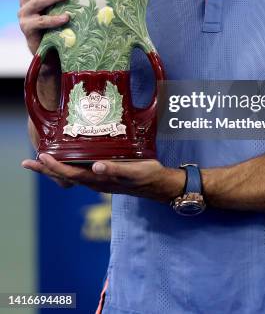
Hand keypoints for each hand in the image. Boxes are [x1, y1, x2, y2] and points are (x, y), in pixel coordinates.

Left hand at [21, 154, 184, 202]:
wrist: (159, 185)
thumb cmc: (148, 176)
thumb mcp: (134, 171)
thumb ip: (115, 170)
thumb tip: (96, 167)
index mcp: (100, 179)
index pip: (71, 173)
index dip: (54, 166)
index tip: (41, 157)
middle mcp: (95, 181)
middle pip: (65, 176)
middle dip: (46, 170)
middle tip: (27, 162)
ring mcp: (98, 181)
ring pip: (70, 176)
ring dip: (54, 169)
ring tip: (40, 161)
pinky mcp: (104, 177)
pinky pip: (80, 173)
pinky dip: (68, 167)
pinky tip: (66, 160)